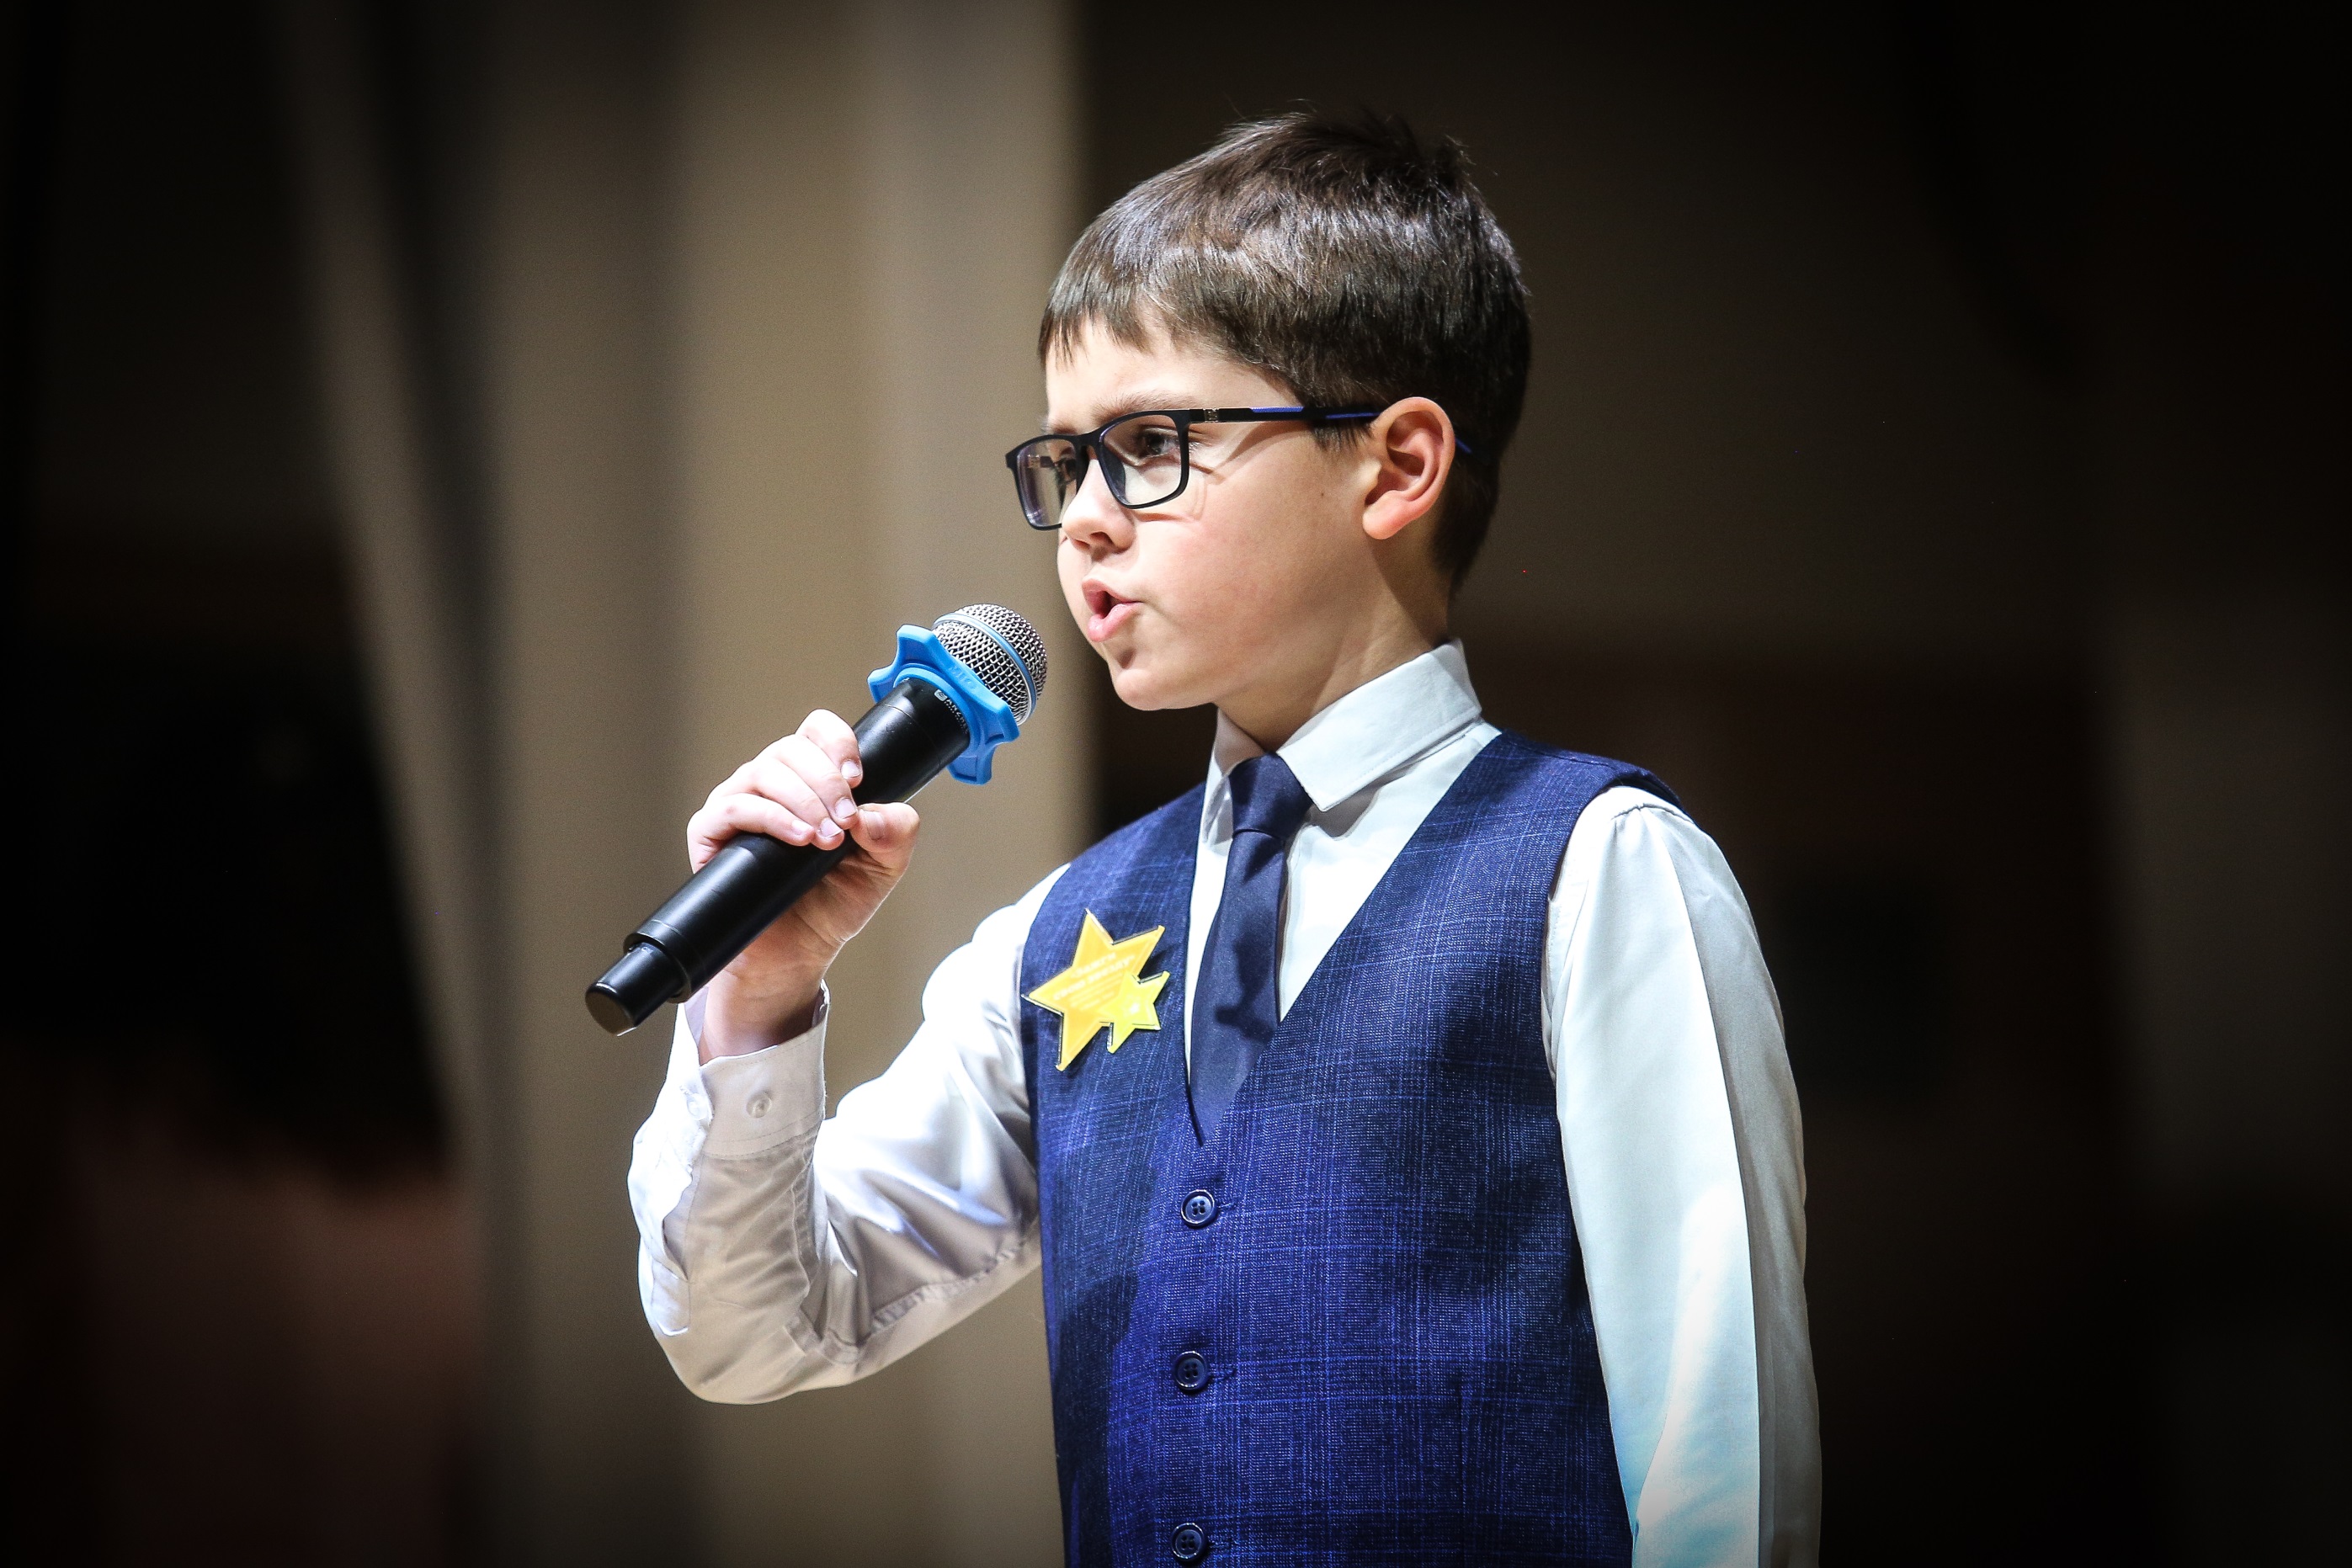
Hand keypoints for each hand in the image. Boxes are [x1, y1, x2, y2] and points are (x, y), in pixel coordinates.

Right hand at [685, 709, 919, 1059]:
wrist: (798, 950)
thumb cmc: (835, 900)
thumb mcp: (885, 865)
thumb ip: (896, 831)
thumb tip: (870, 815)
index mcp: (810, 777)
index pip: (817, 730)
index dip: (838, 742)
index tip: (858, 778)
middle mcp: (771, 781)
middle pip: (792, 748)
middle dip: (827, 783)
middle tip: (846, 824)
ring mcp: (737, 801)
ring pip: (765, 772)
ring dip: (804, 802)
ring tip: (826, 840)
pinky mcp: (711, 831)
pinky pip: (734, 806)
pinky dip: (772, 818)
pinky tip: (799, 839)